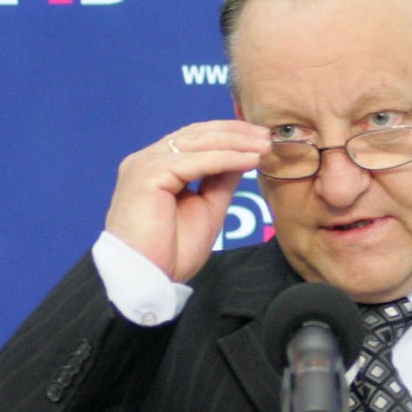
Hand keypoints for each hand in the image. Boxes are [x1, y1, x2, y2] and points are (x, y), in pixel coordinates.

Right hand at [104, 121, 269, 282]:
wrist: (146, 277)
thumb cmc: (169, 252)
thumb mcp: (207, 209)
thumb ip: (220, 181)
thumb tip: (243, 157)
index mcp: (157, 167)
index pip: (195, 139)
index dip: (229, 135)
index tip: (260, 139)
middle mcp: (147, 160)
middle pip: (197, 134)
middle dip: (235, 133)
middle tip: (267, 136)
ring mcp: (145, 164)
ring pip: (197, 143)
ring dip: (235, 142)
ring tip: (263, 146)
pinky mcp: (147, 174)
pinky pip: (195, 161)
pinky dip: (226, 158)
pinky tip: (249, 160)